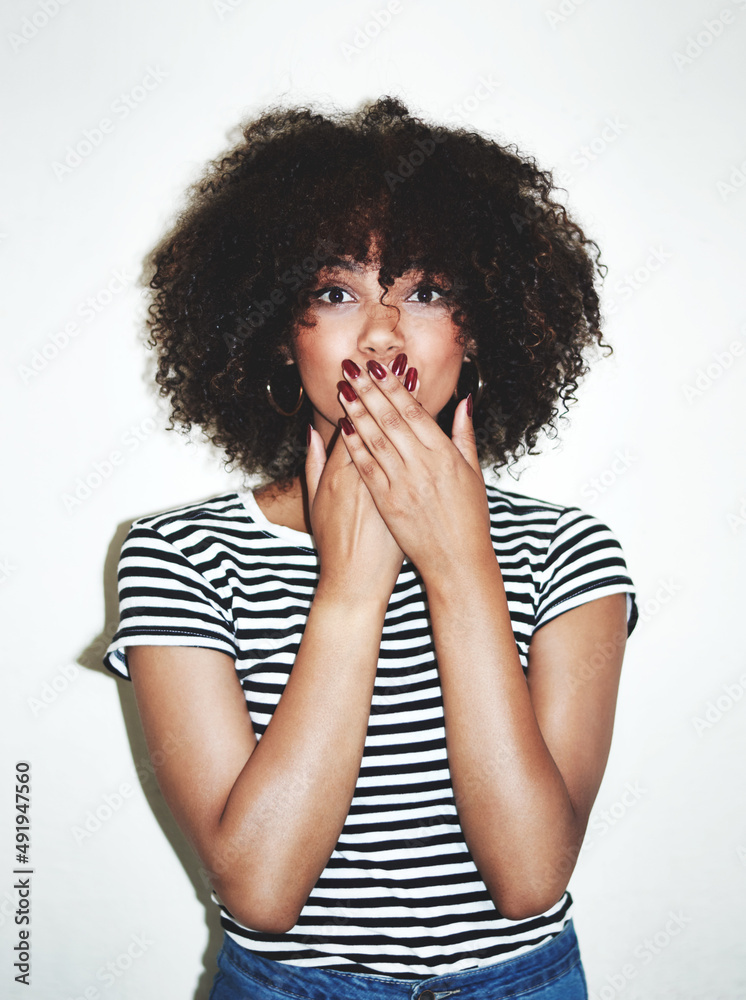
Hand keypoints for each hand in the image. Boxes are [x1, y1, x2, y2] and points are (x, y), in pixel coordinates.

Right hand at [305, 367, 408, 602]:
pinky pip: (415, 464)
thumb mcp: (315, 501)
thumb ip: (314, 463)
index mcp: (340, 473)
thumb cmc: (333, 542)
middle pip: (379, 424)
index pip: (355, 423)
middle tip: (400, 360)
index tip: (372, 370)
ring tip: (416, 377)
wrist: (354, 581)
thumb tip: (312, 431)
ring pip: (400, 440)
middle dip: (388, 391)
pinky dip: (423, 441)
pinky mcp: (405, 501)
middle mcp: (365, 476)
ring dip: (407, 407)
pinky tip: (432, 419)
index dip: (364, 395)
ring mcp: (388, 489)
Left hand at [336, 356, 492, 582]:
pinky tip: (342, 428)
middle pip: (390, 419)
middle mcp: (422, 466)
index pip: (414, 411)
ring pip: (374, 439)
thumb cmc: (469, 520)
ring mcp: (403, 484)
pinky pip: (367, 468)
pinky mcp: (387, 503)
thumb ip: (464, 436)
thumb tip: (463, 402)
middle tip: (351, 368)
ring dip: (356, 412)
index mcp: (445, 455)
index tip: (379, 367)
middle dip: (369, 391)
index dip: (394, 387)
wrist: (457, 563)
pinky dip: (354, 446)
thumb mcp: (474, 475)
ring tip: (343, 390)